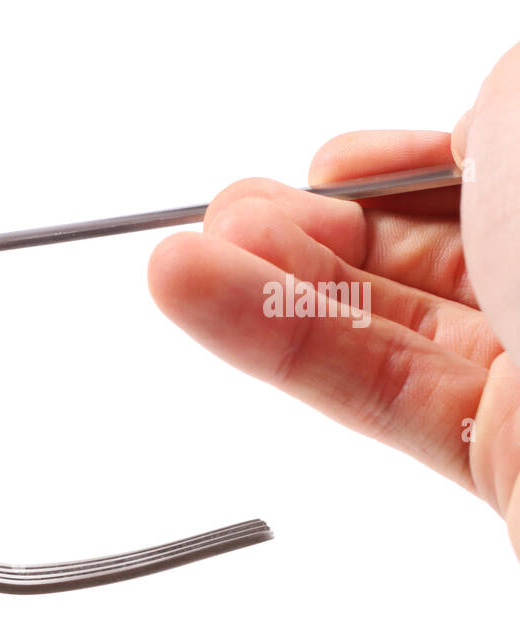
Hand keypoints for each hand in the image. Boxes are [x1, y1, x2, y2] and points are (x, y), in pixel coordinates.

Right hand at [147, 124, 519, 561]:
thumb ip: (504, 105)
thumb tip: (475, 131)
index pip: (505, 166)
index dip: (409, 159)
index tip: (331, 162)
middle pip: (437, 244)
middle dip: (316, 223)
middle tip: (230, 217)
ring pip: (394, 318)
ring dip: (274, 283)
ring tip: (185, 262)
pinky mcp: (510, 459)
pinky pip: (379, 389)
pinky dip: (282, 345)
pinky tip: (202, 300)